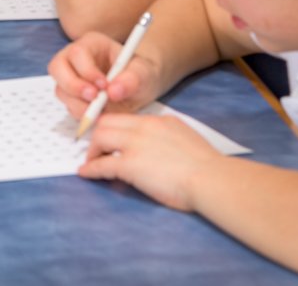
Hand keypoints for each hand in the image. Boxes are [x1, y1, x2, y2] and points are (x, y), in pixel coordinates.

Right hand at [48, 31, 157, 117]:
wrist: (141, 87)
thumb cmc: (141, 74)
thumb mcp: (144, 73)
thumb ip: (132, 79)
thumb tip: (113, 91)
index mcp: (91, 43)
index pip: (77, 53)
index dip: (87, 70)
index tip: (104, 86)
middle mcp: (75, 58)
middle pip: (57, 68)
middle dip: (73, 86)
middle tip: (94, 100)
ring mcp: (70, 76)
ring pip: (60, 89)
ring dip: (78, 103)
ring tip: (102, 110)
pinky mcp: (72, 95)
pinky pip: (67, 105)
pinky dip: (81, 113)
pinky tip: (99, 113)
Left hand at [78, 113, 221, 212]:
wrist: (211, 178)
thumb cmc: (207, 167)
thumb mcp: (185, 139)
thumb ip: (169, 138)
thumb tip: (159, 147)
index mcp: (159, 121)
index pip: (127, 119)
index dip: (115, 128)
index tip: (111, 138)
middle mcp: (143, 128)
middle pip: (108, 122)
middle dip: (98, 135)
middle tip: (97, 149)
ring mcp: (135, 145)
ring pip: (101, 137)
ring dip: (93, 150)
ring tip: (91, 161)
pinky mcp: (129, 165)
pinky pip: (102, 164)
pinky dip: (91, 168)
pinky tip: (85, 173)